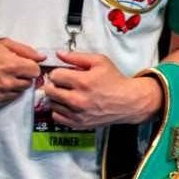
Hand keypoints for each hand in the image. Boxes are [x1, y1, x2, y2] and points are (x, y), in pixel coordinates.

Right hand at [0, 38, 43, 105]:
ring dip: (17, 84)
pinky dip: (8, 92)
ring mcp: (0, 93)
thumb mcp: (5, 44)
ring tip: (5, 76)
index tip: (25, 64)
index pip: (36, 71)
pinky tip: (0, 83)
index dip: (32, 66)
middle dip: (25, 76)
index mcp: (13, 66)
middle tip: (14, 70)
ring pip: (20, 91)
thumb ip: (27, 51)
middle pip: (29, 82)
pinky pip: (10, 98)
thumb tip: (43, 58)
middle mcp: (8, 82)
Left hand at [42, 51, 161, 128]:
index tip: (62, 73)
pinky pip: (56, 116)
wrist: (128, 101)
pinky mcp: (78, 123)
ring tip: (66, 93)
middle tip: (61, 82)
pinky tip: (67, 104)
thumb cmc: (115, 81)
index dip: (58, 72)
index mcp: (83, 81)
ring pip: (51, 103)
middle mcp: (78, 99)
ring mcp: (77, 113)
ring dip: (56, 97)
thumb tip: (60, 54)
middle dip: (54, 84)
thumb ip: (77, 57)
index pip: (55, 75)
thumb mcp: (100, 61)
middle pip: (49, 90)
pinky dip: (59, 110)